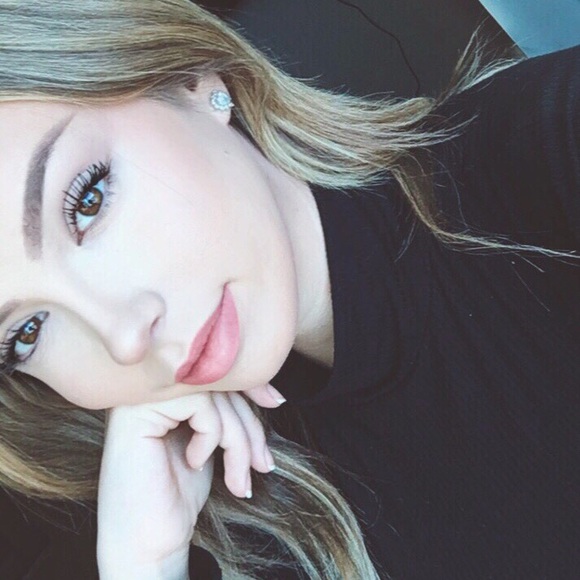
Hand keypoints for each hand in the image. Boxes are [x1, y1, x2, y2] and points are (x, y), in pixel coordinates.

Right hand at [96, 390, 276, 574]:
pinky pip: (201, 405)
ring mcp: (138, 397)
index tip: (275, 401)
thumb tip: (272, 392)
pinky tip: (194, 462)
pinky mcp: (138, 413)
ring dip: (239, 440)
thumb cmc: (177, 494)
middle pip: (218, 382)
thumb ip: (227, 410)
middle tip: (262, 464)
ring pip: (213, 393)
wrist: (147, 543)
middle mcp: (147, 387)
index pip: (215, 370)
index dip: (250, 383)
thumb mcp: (212, 441)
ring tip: (238, 479)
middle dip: (249, 425)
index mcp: (162, 390)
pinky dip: (212, 436)